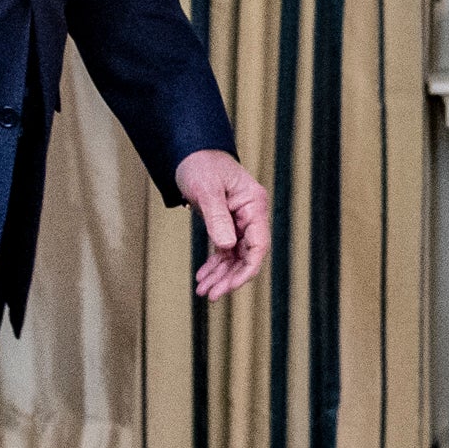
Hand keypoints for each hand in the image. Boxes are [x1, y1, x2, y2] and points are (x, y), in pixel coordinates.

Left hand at [173, 149, 269, 299]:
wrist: (189, 152)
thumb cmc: (200, 164)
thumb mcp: (206, 190)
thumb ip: (217, 218)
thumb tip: (227, 246)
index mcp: (254, 205)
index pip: (259, 245)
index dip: (246, 269)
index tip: (229, 286)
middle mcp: (251, 215)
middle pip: (247, 255)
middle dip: (230, 278)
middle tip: (210, 295)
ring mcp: (240, 221)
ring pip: (235, 257)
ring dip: (220, 275)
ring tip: (202, 291)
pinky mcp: (226, 224)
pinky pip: (224, 251)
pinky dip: (214, 265)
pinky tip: (203, 277)